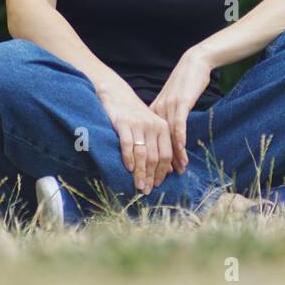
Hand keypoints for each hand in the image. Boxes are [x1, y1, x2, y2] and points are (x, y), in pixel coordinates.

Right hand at [95, 77, 173, 194]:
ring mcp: (138, 124)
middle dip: (150, 176)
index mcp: (163, 128)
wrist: (116, 94)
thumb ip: (159, 146)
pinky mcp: (123, 123)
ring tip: (138, 186)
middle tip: (146, 191)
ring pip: (142, 154)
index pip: (166, 155)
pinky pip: (127, 144)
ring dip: (140, 173)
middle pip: (154, 157)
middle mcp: (153, 125)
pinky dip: (128, 158)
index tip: (157, 185)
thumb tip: (168, 171)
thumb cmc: (134, 115)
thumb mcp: (151, 127)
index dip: (162, 172)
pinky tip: (128, 169)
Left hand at [150, 47, 213, 174]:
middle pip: (157, 141)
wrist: (194, 63)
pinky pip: (179, 124)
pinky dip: (179, 139)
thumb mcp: (172, 101)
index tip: (154, 172)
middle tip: (161, 179)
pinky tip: (182, 152)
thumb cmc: (185, 82)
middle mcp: (158, 110)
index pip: (150, 139)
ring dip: (172, 155)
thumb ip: (167, 116)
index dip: (152, 157)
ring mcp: (168, 106)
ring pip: (168, 136)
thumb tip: (166, 134)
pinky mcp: (180, 103)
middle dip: (159, 161)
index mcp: (154, 111)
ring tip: (177, 170)